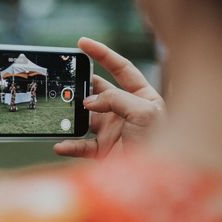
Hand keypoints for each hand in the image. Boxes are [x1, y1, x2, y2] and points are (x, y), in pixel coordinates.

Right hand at [54, 37, 164, 158]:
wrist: (160, 178)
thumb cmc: (162, 143)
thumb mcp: (144, 112)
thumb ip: (115, 100)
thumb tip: (88, 102)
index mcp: (142, 97)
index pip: (121, 68)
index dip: (102, 54)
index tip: (82, 43)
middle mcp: (126, 111)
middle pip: (99, 91)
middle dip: (82, 84)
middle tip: (65, 79)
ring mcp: (114, 130)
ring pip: (86, 116)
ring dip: (72, 114)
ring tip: (59, 110)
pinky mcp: (104, 151)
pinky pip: (82, 145)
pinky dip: (70, 145)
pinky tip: (60, 144)